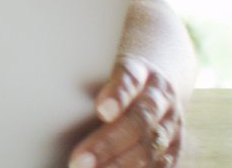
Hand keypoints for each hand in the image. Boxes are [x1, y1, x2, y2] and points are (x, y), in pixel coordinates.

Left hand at [68, 56, 182, 167]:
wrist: (159, 88)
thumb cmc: (119, 83)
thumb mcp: (106, 72)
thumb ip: (90, 86)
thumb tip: (56, 104)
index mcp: (142, 73)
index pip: (130, 79)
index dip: (118, 96)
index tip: (101, 111)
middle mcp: (162, 99)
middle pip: (139, 121)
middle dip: (108, 144)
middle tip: (79, 161)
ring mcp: (172, 126)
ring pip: (151, 149)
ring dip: (120, 165)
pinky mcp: (174, 150)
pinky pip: (160, 166)